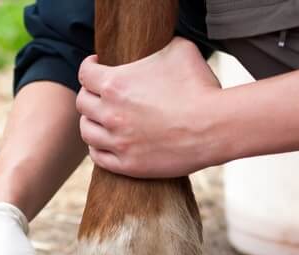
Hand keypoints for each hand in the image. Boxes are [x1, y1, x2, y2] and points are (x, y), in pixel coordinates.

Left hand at [77, 37, 224, 177]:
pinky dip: (98, 148)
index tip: (96, 66)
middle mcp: (111, 113)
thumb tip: (156, 46)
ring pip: (87, 131)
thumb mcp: (179, 51)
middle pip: (83, 103)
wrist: (215, 127)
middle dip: (90, 95)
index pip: (85, 73)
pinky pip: (99, 157)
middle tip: (100, 95)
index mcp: (116, 83)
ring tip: (101, 120)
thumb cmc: (200, 87)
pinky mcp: (129, 165)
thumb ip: (157, 46)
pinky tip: (106, 142)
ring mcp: (119, 141)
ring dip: (92, 123)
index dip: (89, 67)